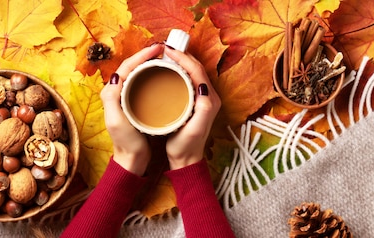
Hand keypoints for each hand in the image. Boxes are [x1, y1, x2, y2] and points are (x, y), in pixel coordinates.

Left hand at [100, 44, 163, 175]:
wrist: (133, 160)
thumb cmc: (125, 143)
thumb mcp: (116, 121)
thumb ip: (112, 98)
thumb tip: (116, 75)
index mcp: (111, 92)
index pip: (126, 66)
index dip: (141, 55)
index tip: (158, 49)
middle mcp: (117, 92)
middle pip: (133, 66)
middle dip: (147, 55)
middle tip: (165, 49)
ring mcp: (127, 98)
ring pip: (139, 73)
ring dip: (151, 63)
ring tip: (167, 58)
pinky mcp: (137, 104)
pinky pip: (145, 83)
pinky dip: (154, 75)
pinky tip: (166, 75)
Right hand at [164, 47, 220, 169]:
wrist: (185, 160)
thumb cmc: (187, 146)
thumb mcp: (195, 128)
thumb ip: (203, 108)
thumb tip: (203, 86)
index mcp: (209, 99)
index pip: (197, 70)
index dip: (183, 57)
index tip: (167, 50)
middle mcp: (208, 96)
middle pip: (196, 67)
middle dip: (181, 55)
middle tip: (163, 48)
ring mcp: (202, 98)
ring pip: (191, 72)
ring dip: (179, 61)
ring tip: (163, 55)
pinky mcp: (194, 102)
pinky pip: (187, 79)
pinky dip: (177, 70)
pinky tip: (165, 70)